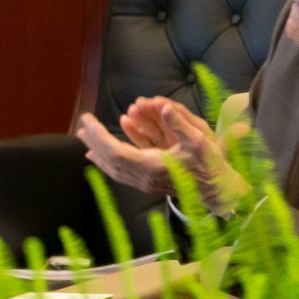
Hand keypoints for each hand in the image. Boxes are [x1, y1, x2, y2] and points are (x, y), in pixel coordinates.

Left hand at [76, 96, 234, 207]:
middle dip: (94, 140)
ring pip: (112, 168)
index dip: (99, 135)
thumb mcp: (199, 141)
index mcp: (152, 166)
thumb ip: (180, 124)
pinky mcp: (147, 185)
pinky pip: (120, 173)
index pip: (115, 150)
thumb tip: (164, 105)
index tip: (88, 120)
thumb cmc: (209, 165)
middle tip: (82, 125)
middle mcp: (143, 177)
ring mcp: (144, 183)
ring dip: (98, 151)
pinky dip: (106, 163)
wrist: (216, 192)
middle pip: (109, 159)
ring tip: (85, 138)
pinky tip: (98, 156)